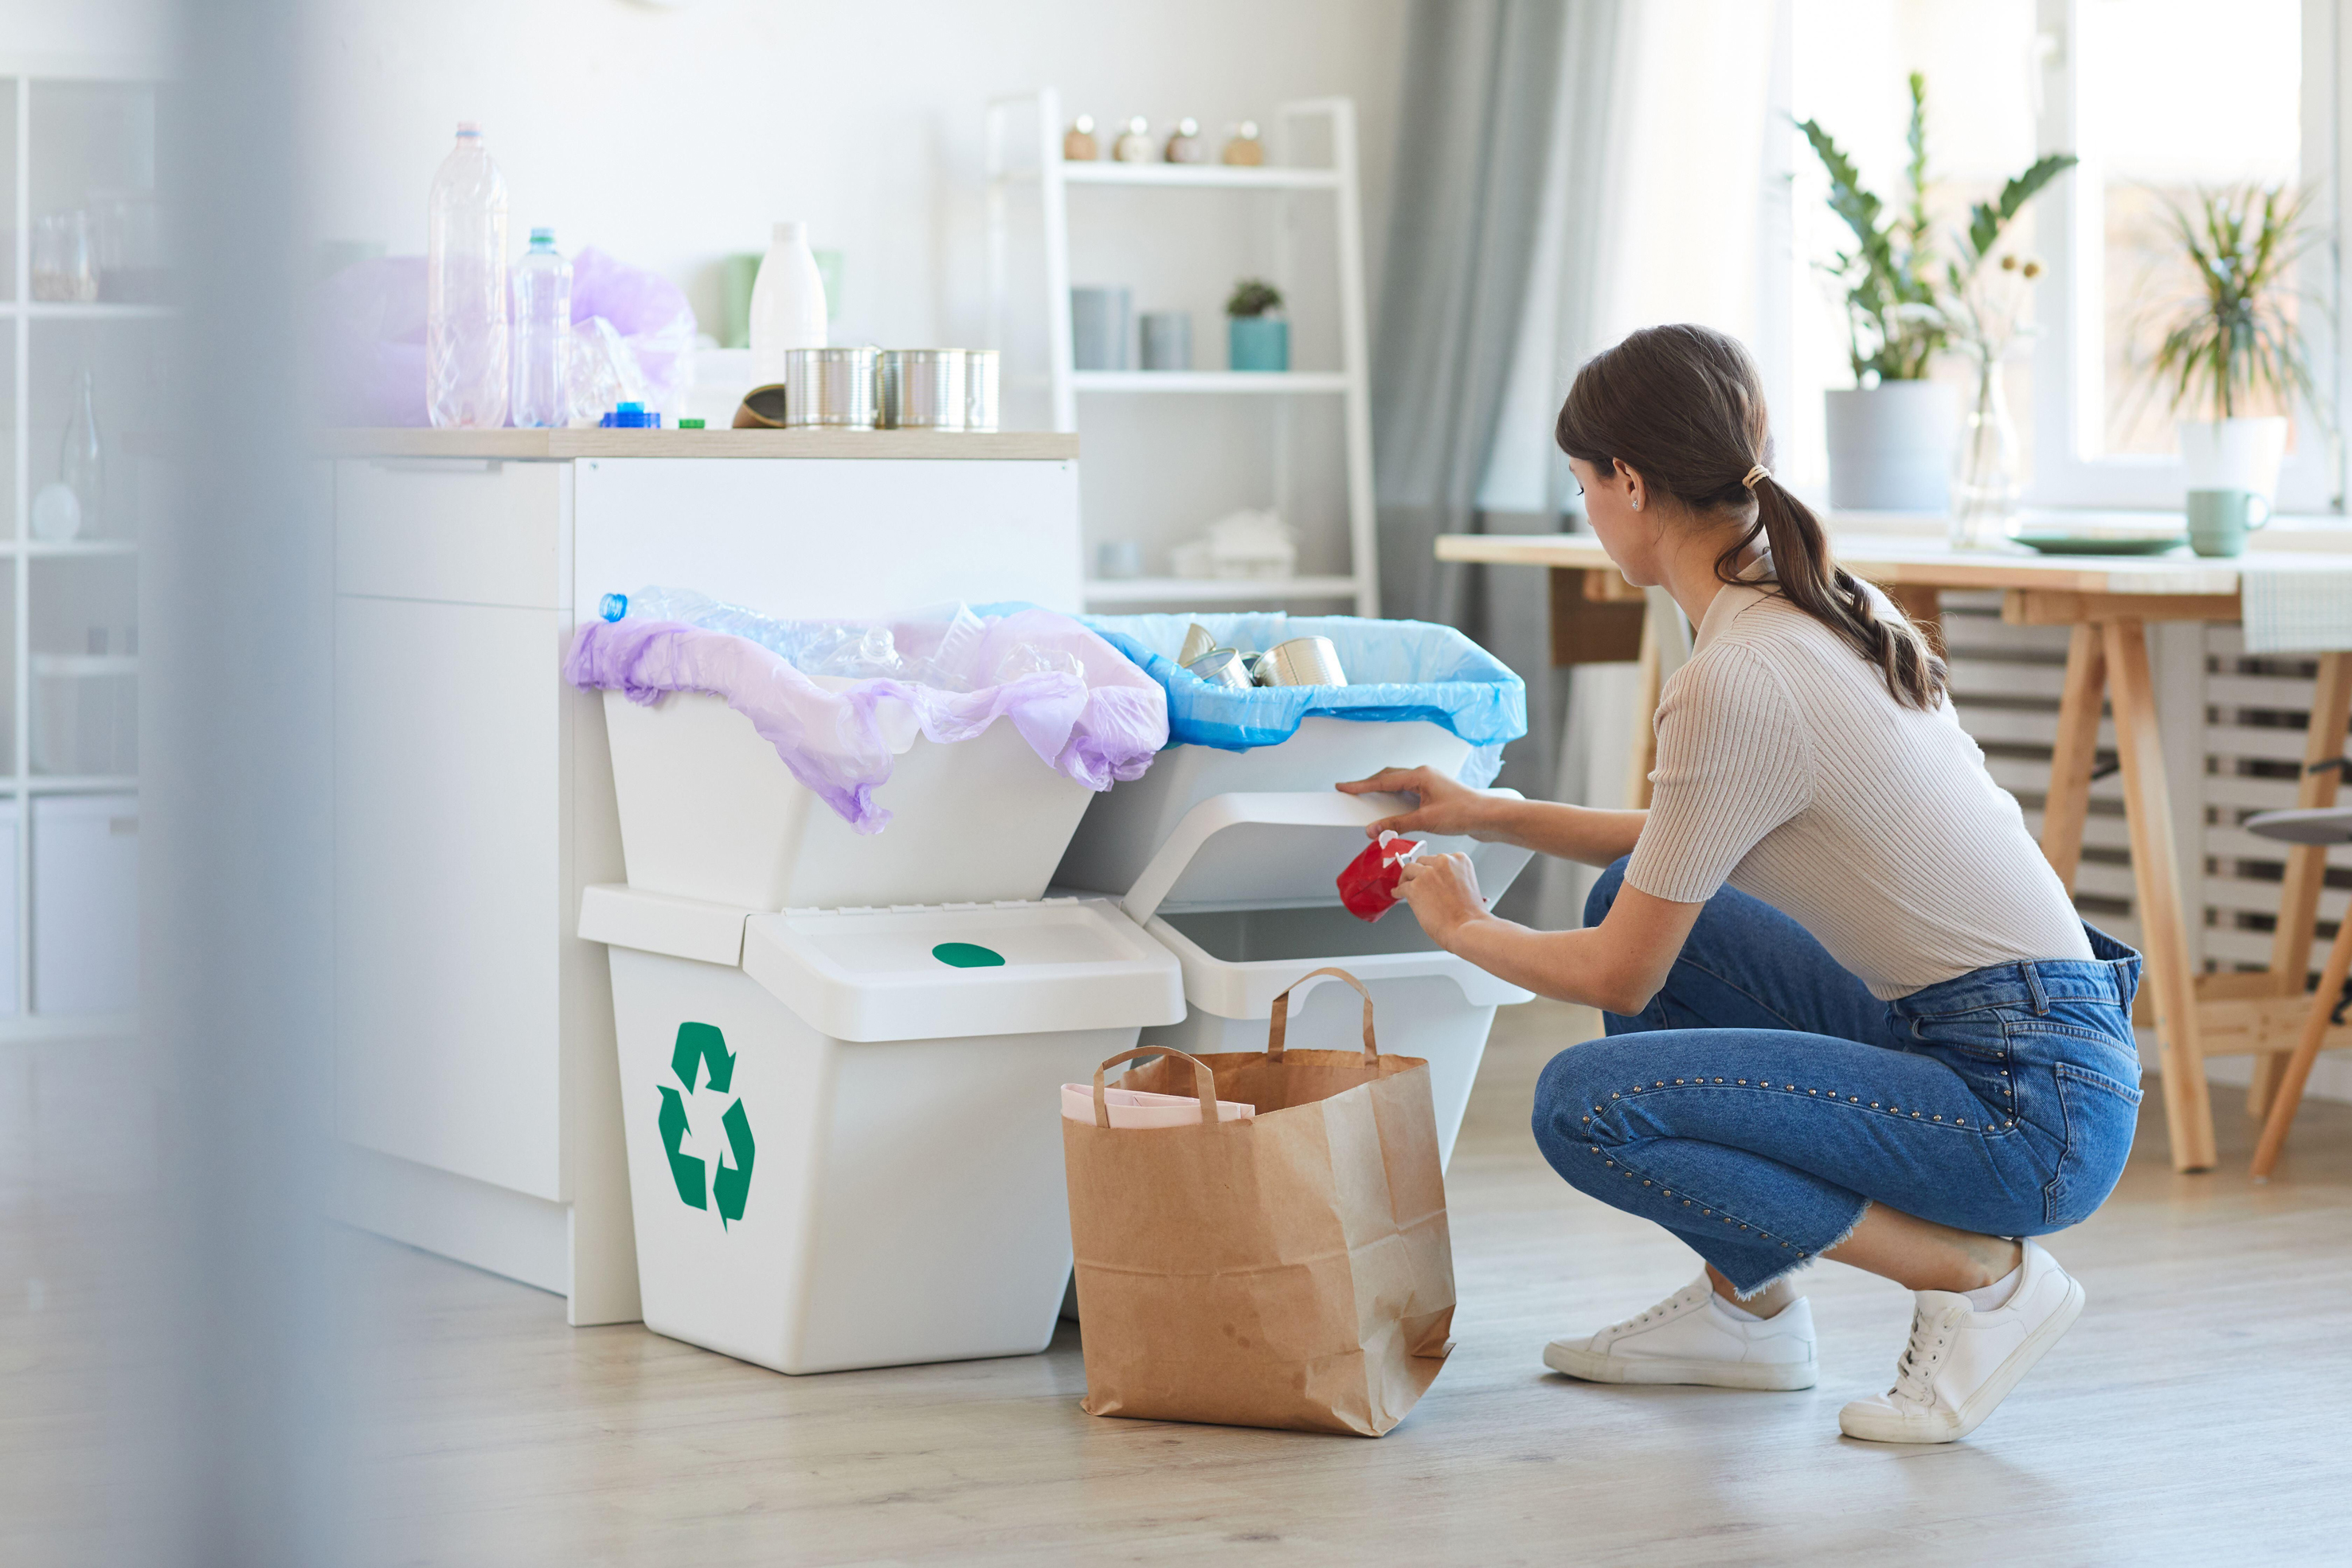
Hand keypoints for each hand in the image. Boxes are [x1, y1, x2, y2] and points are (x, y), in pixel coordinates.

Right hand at [1335, 765, 1486, 837]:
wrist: (1489, 817)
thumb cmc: (1464, 813)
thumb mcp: (1426, 820)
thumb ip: (1397, 824)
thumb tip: (1373, 829)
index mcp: (1420, 775)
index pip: (1383, 780)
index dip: (1361, 784)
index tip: (1344, 786)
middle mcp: (1424, 775)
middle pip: (1389, 778)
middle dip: (1369, 785)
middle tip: (1351, 792)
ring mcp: (1429, 784)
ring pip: (1398, 785)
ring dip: (1382, 793)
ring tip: (1366, 802)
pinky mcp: (1433, 794)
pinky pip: (1407, 794)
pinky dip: (1395, 801)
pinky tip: (1391, 811)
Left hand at [1395, 852, 1489, 944]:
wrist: (1467, 928)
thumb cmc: (1470, 914)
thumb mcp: (1466, 884)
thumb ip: (1450, 878)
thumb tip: (1434, 882)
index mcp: (1459, 860)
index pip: (1438, 859)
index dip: (1431, 869)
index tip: (1428, 875)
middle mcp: (1443, 862)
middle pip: (1422, 862)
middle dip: (1419, 872)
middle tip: (1416, 882)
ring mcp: (1427, 873)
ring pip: (1409, 870)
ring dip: (1407, 879)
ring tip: (1404, 886)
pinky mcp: (1415, 887)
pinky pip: (1401, 887)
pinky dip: (1398, 891)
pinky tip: (1398, 894)